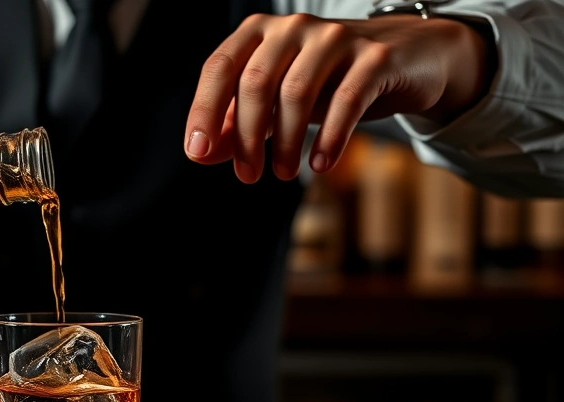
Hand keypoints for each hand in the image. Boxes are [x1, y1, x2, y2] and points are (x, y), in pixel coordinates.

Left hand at [184, 13, 493, 183]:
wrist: (405, 59)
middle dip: (246, 136)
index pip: (219, 67)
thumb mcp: (277, 101)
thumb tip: (202, 154)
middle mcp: (294, 27)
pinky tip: (321, 165)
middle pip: (255, 83)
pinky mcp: (375, 56)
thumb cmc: (327, 82)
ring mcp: (335, 37)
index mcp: (260, 32)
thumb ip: (237, 123)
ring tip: (283, 173)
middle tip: (247, 175)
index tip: (197, 153)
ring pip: (296, 92)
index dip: (203, 111)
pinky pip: (346, 99)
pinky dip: (330, 137)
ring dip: (285, 142)